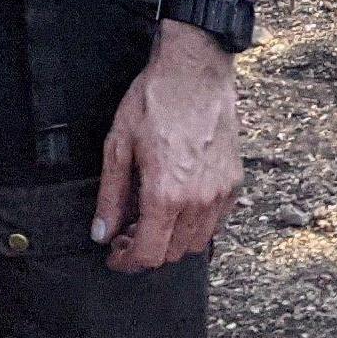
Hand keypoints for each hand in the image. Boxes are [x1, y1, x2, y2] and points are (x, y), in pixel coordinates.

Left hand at [94, 25, 242, 271]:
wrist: (194, 75)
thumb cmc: (153, 103)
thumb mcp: (118, 145)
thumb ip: (111, 195)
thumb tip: (101, 233)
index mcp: (167, 194)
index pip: (150, 253)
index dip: (128, 262)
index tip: (114, 257)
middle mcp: (200, 202)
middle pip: (174, 253)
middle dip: (147, 252)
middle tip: (124, 235)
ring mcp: (222, 195)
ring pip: (197, 243)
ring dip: (171, 241)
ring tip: (146, 220)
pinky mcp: (235, 185)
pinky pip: (216, 222)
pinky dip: (194, 226)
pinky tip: (174, 206)